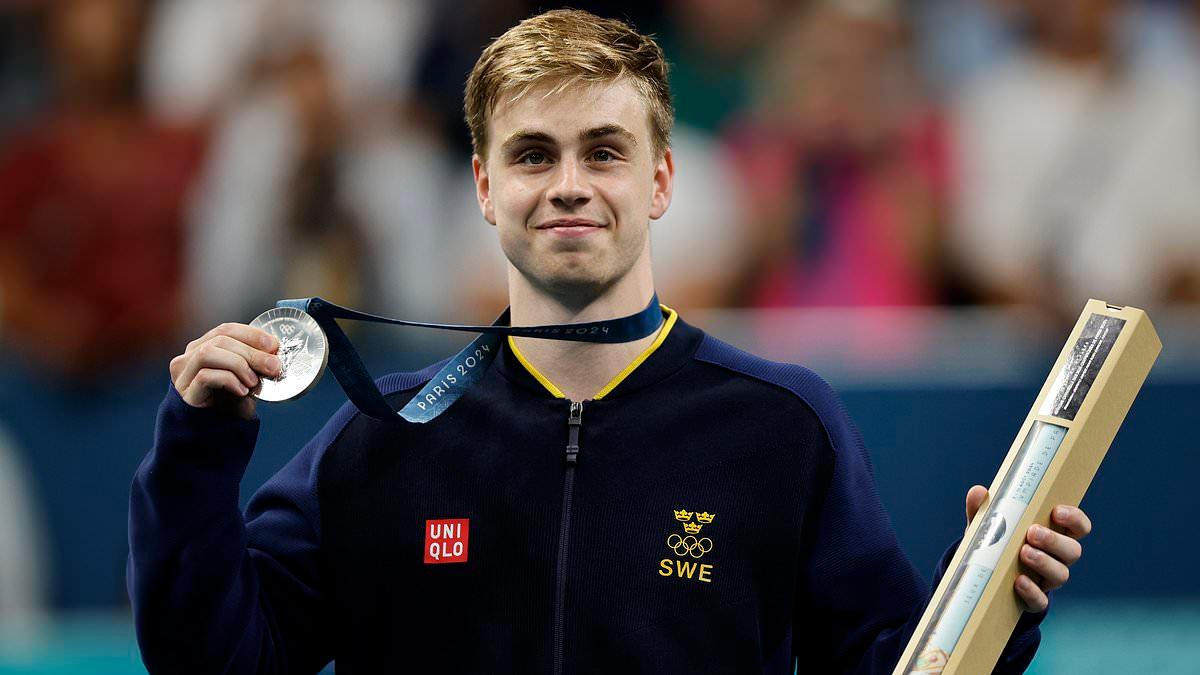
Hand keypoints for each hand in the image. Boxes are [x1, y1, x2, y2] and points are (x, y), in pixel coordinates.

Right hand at [169, 323, 281, 419]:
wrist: (216, 435)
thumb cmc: (231, 403)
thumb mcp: (246, 377)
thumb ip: (255, 362)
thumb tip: (275, 351)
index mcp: (203, 347)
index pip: (226, 330)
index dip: (251, 334)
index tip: (273, 345)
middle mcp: (188, 357)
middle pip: (219, 340)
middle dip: (251, 351)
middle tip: (274, 366)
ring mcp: (183, 375)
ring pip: (208, 353)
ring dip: (238, 364)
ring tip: (254, 381)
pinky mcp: (184, 393)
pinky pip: (204, 376)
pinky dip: (228, 380)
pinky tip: (242, 391)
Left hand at [965, 485, 1091, 612]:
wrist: (985, 576)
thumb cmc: (996, 542)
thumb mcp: (989, 524)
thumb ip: (984, 508)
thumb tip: (978, 492)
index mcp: (1054, 534)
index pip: (1078, 526)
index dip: (1074, 519)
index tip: (1056, 511)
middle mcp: (1057, 558)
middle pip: (1072, 550)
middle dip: (1055, 541)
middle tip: (1033, 532)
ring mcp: (1047, 580)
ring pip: (1061, 574)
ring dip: (1044, 562)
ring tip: (1024, 552)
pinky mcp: (1034, 599)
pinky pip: (1040, 600)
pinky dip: (1031, 591)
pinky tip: (1018, 581)